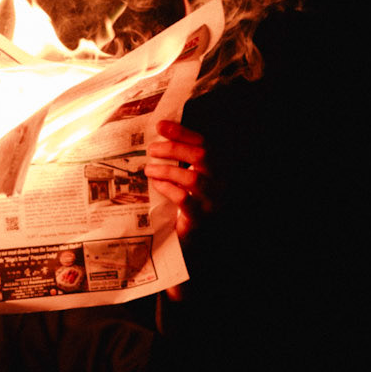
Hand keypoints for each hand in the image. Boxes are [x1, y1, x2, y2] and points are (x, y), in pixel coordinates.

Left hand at [144, 121, 214, 301]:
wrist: (191, 246)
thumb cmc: (184, 208)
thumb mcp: (182, 180)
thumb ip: (176, 161)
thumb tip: (156, 137)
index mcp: (217, 170)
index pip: (205, 143)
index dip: (183, 132)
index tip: (160, 125)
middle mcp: (221, 184)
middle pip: (203, 155)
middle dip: (175, 147)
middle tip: (152, 149)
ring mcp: (214, 202)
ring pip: (193, 177)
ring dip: (167, 170)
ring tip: (149, 169)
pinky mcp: (201, 219)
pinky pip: (185, 199)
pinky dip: (168, 188)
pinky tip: (156, 186)